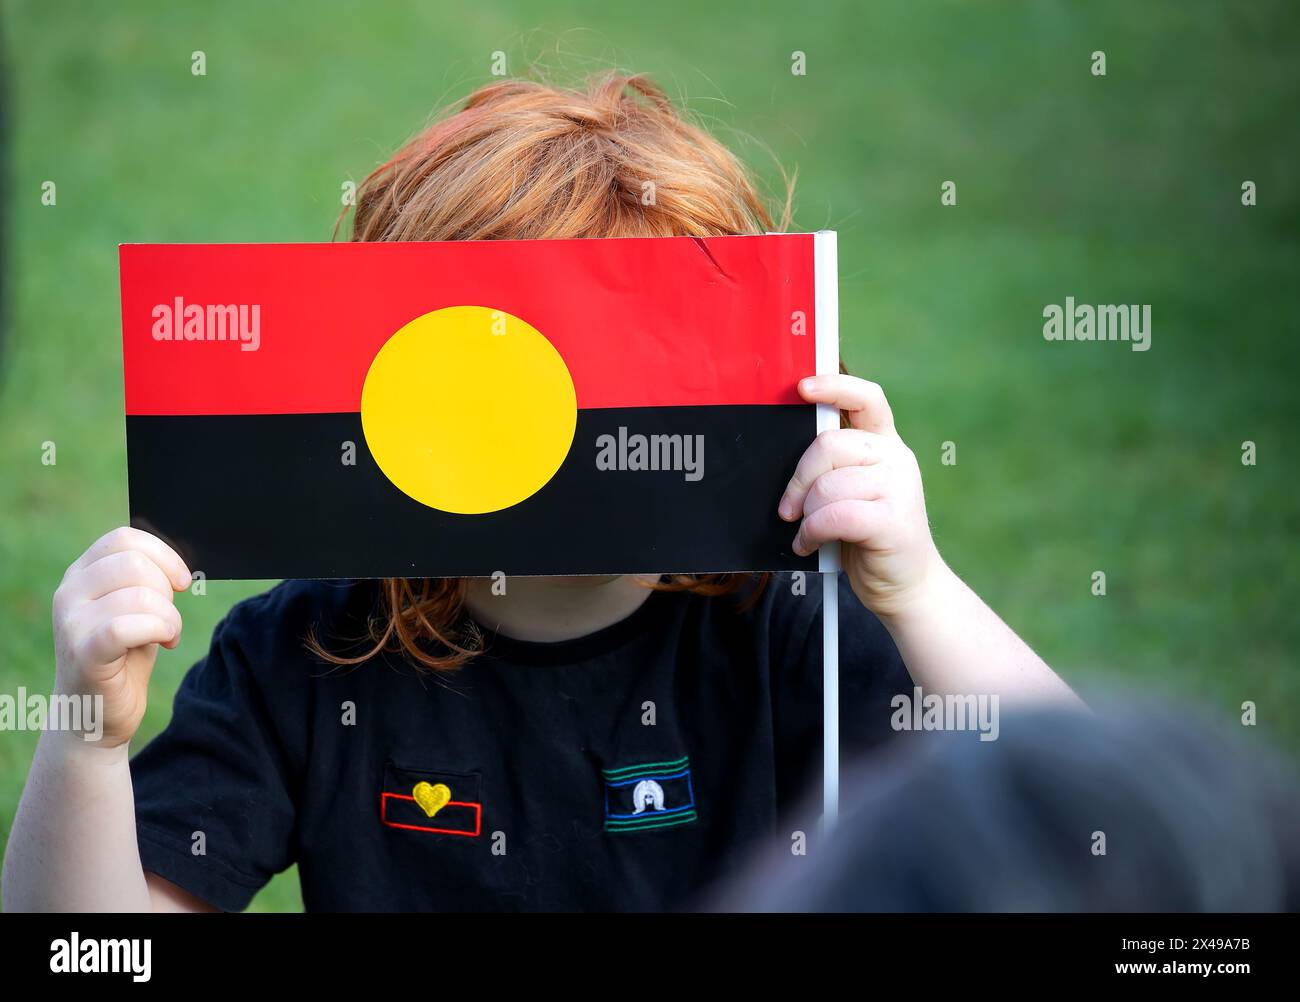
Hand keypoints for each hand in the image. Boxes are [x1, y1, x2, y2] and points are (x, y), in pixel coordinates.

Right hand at [52, 527, 190, 748]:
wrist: (95, 715)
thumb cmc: (122, 658)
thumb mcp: (136, 609)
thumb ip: (146, 580)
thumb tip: (178, 561)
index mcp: (81, 575)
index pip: (124, 538)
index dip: (164, 555)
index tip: (183, 581)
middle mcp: (69, 593)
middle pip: (135, 563)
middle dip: (167, 591)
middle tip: (168, 619)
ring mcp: (71, 623)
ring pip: (139, 595)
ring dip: (169, 617)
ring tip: (167, 636)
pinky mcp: (83, 653)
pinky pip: (128, 626)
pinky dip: (159, 630)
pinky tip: (165, 643)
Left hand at [779, 374, 945, 618]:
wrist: (905, 586)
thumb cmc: (867, 538)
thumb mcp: (851, 493)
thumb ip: (833, 468)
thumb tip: (785, 450)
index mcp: (884, 445)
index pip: (867, 399)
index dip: (835, 386)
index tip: (803, 387)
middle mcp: (896, 458)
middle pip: (829, 445)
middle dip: (798, 480)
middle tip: (788, 509)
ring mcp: (899, 488)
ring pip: (827, 486)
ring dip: (805, 516)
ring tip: (807, 534)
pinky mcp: (893, 520)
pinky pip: (834, 516)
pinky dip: (812, 533)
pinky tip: (809, 544)